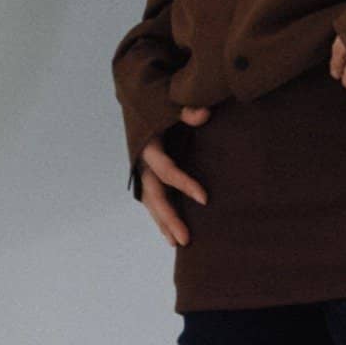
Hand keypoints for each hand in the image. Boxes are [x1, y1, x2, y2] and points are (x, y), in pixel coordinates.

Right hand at [140, 105, 211, 246]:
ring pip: (152, 203)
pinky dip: (162, 218)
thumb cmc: (162, 104)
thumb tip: (203, 113)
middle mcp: (142, 162)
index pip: (165, 170)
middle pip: (155, 195)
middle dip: (169, 218)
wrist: (140, 101)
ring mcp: (143, 172)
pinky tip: (171, 236)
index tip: (205, 198)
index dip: (183, 184)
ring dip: (164, 223)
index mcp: (148, 145)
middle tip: (185, 239)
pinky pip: (154, 201)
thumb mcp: (171, 104)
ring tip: (178, 243)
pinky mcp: (149, 176)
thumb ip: (186, 110)